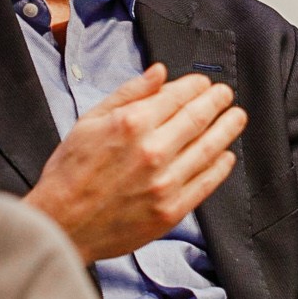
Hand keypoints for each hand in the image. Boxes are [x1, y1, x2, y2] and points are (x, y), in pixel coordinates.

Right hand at [24, 63, 246, 262]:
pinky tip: (226, 156)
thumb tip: (159, 73)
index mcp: (132, 124)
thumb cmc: (70, 173)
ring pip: (209, 148)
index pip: (178, 96)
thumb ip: (128, 94)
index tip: (204, 83)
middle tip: (225, 95)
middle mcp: (152, 151)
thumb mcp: (89, 122)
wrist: (61, 225)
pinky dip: (220, 167)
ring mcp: (165, 182)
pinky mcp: (171, 210)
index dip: (196, 86)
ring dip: (227, 129)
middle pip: (198, 118)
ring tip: (236, 117)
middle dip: (217, 102)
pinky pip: (206, 183)